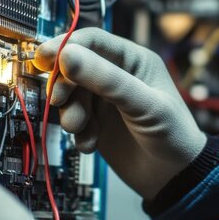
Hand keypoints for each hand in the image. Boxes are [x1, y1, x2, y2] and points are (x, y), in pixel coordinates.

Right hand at [34, 28, 206, 199]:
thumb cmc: (173, 135)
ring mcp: (105, 100)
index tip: (44, 58)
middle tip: (60, 100)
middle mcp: (117, 76)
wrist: (174, 178)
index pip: (93, 41)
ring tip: (79, 128)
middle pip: (75, 68)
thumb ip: (107, 79)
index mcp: (134, 60)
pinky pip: (73, 119)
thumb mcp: (143, 104)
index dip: (65, 45)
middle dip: (65, 85)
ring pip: (71, 95)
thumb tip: (67, 55)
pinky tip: (90, 143)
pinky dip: (77, 132)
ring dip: (70, 112)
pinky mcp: (96, 123)